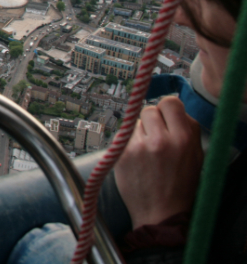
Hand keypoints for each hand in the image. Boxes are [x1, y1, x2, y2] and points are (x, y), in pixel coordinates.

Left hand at [115, 96, 202, 228]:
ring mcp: (138, 146)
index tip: (166, 116)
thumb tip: (174, 109)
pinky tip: (137, 159)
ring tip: (147, 152)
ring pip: (135, 122)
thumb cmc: (180, 187)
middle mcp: (159, 140)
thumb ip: (187, 130)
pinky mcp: (121, 154)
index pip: (169, 102)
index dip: (167, 109)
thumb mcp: (196, 157)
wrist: (160, 214)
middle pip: (149, 109)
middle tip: (156, 136)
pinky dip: (129, 143)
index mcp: (182, 140)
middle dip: (152, 120)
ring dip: (140, 132)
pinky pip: (124, 136)